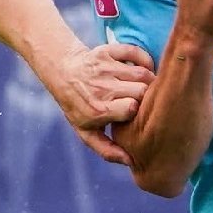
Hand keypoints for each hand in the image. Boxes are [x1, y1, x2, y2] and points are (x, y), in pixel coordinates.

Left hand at [54, 43, 155, 165]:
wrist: (62, 73)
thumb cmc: (78, 106)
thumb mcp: (86, 131)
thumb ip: (107, 149)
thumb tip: (130, 161)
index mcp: (97, 109)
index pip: (132, 108)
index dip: (139, 112)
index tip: (139, 115)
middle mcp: (101, 87)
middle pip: (141, 90)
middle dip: (149, 97)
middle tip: (149, 102)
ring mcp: (104, 67)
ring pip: (142, 73)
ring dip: (151, 81)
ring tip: (149, 89)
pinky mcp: (107, 51)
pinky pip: (135, 52)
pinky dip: (145, 59)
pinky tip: (145, 69)